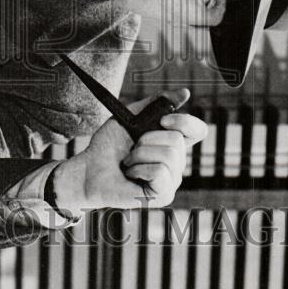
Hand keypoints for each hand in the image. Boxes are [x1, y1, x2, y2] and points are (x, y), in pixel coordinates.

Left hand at [51, 88, 207, 212]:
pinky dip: (140, 169)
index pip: (198, 130)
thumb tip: (185, 93)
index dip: (185, 122)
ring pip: (169, 155)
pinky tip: (132, 176)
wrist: (89, 168)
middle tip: (132, 148)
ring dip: (140, 154)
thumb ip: (157, 103)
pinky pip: (160, 172)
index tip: (163, 120)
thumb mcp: (132, 116)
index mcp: (172, 142)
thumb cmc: (109, 145)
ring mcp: (172, 180)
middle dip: (147, 139)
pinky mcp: (163, 195)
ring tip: (129, 162)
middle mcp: (177, 162)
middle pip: (177, 140)